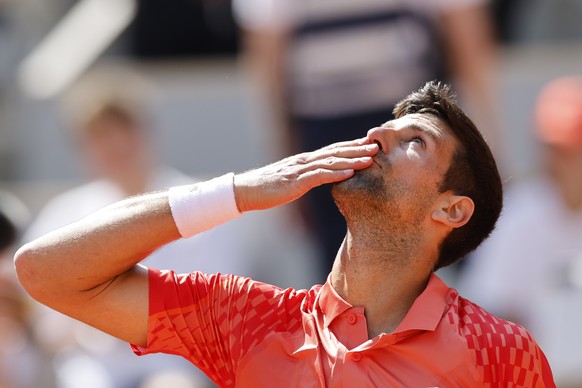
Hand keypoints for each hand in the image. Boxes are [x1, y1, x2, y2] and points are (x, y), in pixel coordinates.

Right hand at [234, 137, 377, 211]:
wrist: (246, 191)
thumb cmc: (267, 188)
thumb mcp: (291, 180)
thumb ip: (306, 177)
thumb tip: (319, 178)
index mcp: (305, 160)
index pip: (332, 150)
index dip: (351, 146)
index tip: (368, 144)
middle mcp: (304, 161)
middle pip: (335, 151)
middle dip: (357, 148)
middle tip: (377, 146)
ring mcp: (300, 170)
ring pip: (330, 162)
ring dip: (352, 159)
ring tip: (370, 158)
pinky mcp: (295, 182)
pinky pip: (319, 176)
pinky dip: (335, 173)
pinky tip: (349, 173)